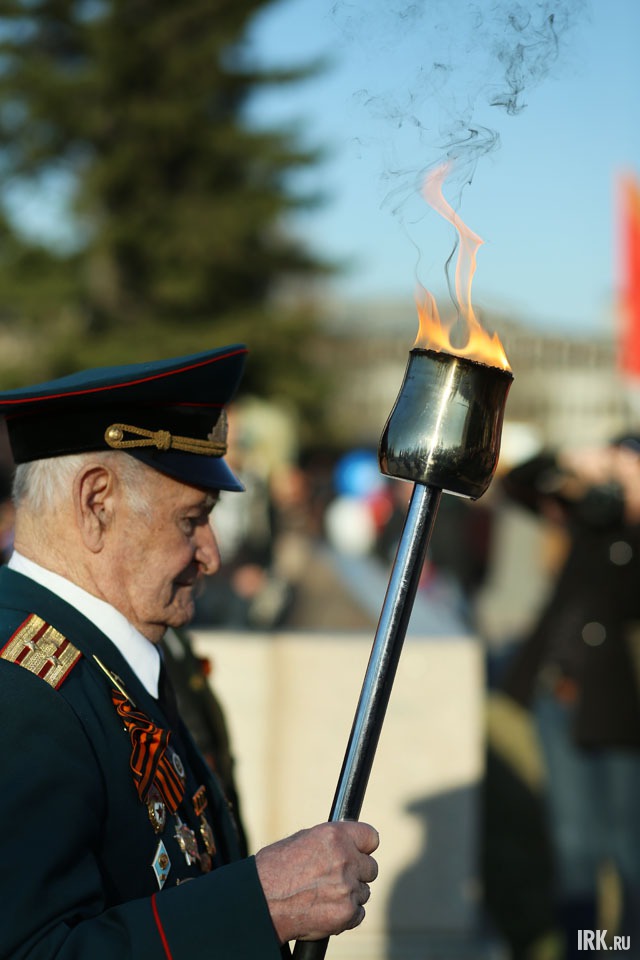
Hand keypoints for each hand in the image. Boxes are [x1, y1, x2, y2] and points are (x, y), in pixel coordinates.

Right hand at [255, 820, 379, 943]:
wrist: (261, 901)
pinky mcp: (347, 913)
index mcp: (335, 836)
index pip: (371, 837)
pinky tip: (326, 908)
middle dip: (358, 872)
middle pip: (371, 867)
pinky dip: (346, 913)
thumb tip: (350, 844)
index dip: (365, 846)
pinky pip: (358, 912)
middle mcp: (345, 860)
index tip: (361, 851)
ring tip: (324, 894)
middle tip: (339, 877)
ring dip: (350, 893)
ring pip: (364, 891)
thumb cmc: (276, 868)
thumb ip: (332, 842)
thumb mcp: (303, 840)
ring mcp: (348, 888)